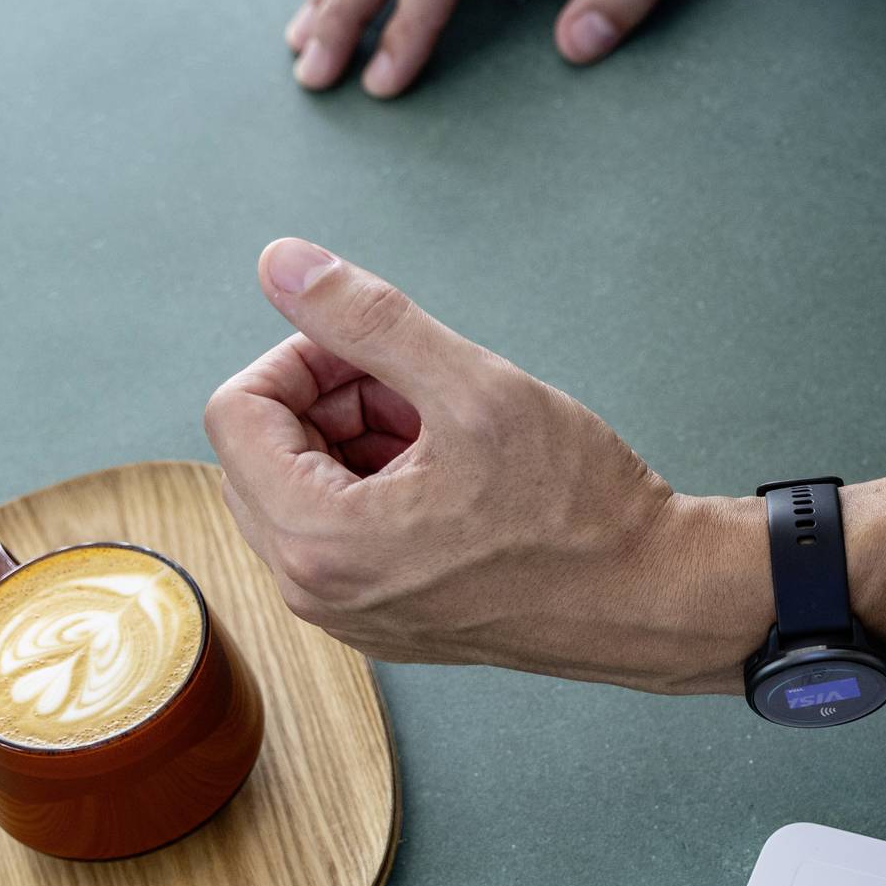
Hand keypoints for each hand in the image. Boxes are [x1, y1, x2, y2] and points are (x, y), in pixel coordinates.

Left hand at [203, 238, 767, 691]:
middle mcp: (313, 591)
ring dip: (358, 442)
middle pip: (260, 453)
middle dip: (329, 401)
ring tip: (449, 435)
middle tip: (423, 391)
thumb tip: (281, 264)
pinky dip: (379, 490)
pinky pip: (339, 536)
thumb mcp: (472, 387)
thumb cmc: (578, 508)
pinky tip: (455, 480)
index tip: (378, 355)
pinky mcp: (382, 622)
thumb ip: (366, 319)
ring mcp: (346, 615)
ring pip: (301, 492)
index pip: (235, 411)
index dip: (302, 357)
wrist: (650, 597)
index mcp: (318, 540)